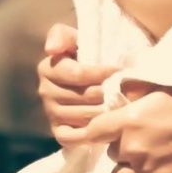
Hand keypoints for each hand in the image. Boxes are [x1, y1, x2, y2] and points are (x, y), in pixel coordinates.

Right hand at [37, 22, 119, 145]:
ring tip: (121, 105)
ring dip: (103, 112)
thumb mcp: (73, 37)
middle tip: (125, 90)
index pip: (78, 74)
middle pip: (83, 96)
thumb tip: (51, 49)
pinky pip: (71, 138)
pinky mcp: (57, 130)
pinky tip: (105, 124)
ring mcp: (51, 113)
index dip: (101, 73)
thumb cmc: (83, 52)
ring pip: (81, 116)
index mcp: (48, 68)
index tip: (120, 70)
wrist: (88, 70)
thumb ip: (62, 35)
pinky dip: (88, 134)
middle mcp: (46, 92)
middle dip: (107, 93)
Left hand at [82, 81, 171, 172]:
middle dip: (124, 148)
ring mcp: (145, 171)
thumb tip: (116, 90)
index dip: (95, 132)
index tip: (100, 133)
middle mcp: (134, 147)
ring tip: (147, 162)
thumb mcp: (165, 91)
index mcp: (131, 120)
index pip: (93, 131)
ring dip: (127, 170)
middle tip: (145, 142)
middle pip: (111, 153)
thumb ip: (136, 91)